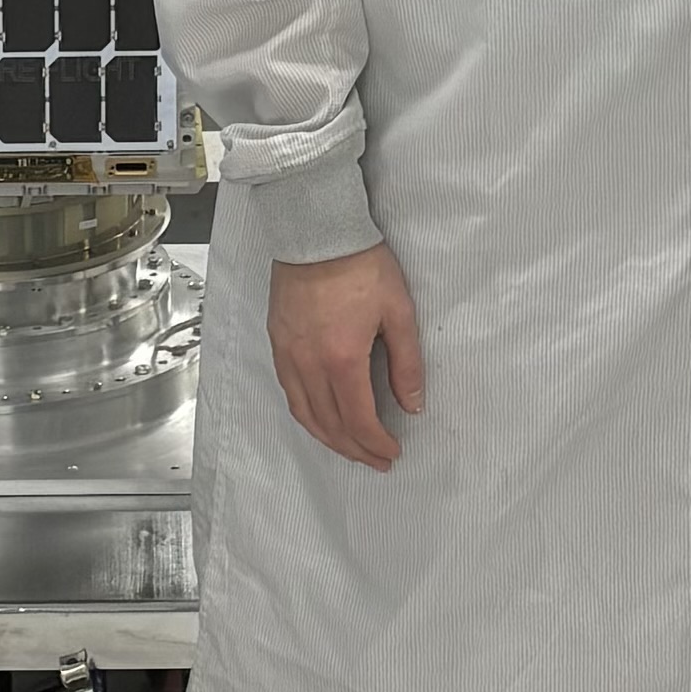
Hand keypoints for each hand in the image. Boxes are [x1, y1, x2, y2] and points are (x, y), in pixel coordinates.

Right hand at [267, 243, 424, 470]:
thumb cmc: (360, 265)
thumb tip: (413, 404)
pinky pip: (289, 392)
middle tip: (375, 459)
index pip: (359, 420)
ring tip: (350, 448)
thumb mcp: (399, 312)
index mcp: (342, 359)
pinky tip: (320, 417)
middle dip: (355, 449)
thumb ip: (407, 364)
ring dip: (328, 438)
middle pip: (330, 425)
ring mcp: (289, 355)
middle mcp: (309, 364)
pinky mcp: (277, 343)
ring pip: (304, 414)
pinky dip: (306, 414)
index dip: (376, 444)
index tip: (391, 452)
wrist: (317, 232)